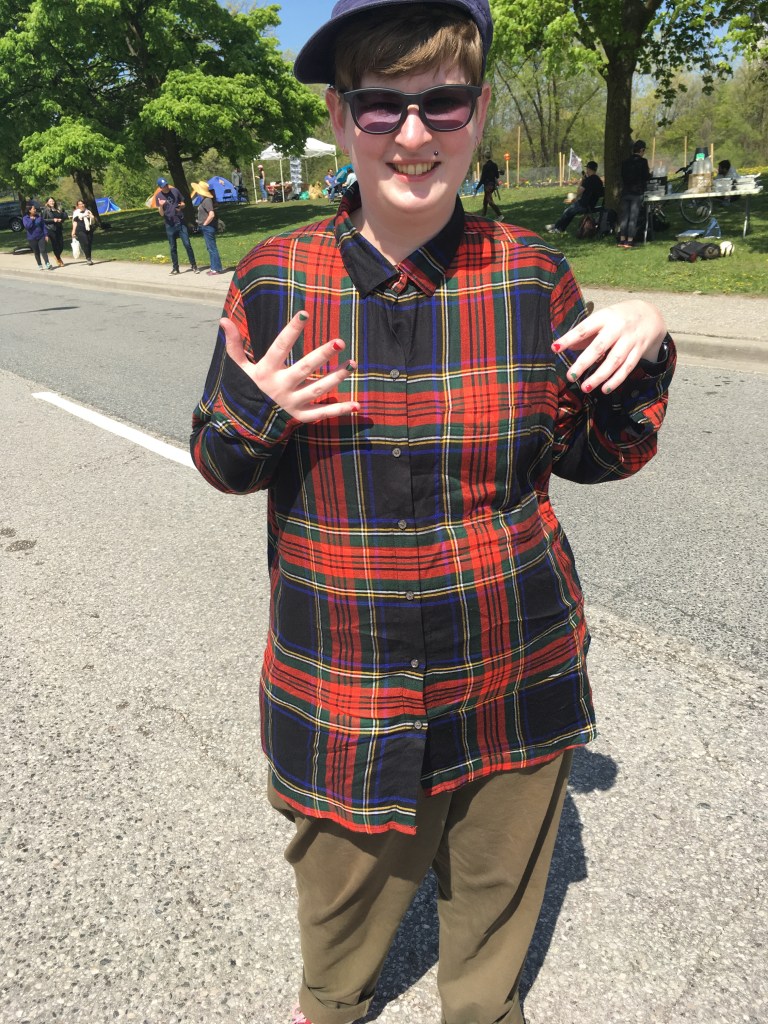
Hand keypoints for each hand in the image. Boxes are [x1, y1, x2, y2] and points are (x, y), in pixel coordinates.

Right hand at [222, 311, 359, 422]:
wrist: (244, 427)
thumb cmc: (244, 392)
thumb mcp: (238, 369)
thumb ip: (234, 345)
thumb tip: (224, 320)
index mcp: (266, 371)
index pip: (280, 347)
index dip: (292, 330)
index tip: (305, 313)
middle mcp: (281, 387)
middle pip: (305, 368)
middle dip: (322, 355)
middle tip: (340, 342)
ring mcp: (292, 403)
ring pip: (318, 389)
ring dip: (337, 377)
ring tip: (353, 364)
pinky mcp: (300, 417)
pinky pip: (322, 413)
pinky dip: (340, 410)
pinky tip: (357, 405)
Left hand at [553, 299, 666, 394]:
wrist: (650, 315)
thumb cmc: (618, 318)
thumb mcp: (602, 318)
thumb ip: (585, 334)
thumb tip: (566, 347)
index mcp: (604, 317)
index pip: (584, 329)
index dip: (569, 338)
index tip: (555, 348)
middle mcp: (618, 328)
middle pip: (599, 347)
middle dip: (584, 363)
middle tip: (570, 376)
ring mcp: (630, 340)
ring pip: (614, 361)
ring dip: (599, 376)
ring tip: (585, 387)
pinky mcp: (639, 351)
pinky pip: (627, 368)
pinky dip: (616, 380)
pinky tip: (605, 389)